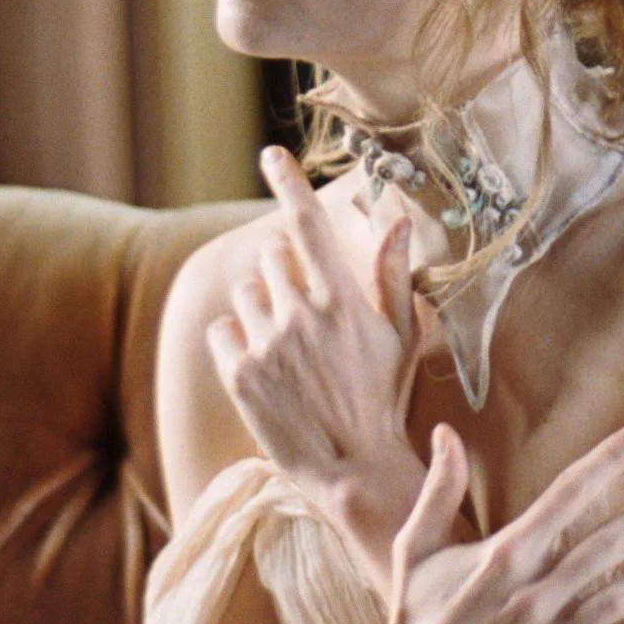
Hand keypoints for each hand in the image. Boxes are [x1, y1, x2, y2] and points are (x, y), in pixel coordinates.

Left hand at [206, 150, 427, 547]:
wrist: (354, 469)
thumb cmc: (384, 400)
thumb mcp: (401, 337)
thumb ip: (393, 275)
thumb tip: (398, 219)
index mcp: (342, 299)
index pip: (308, 223)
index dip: (288, 181)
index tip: (270, 154)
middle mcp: (300, 314)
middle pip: (271, 258)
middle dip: (283, 275)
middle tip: (305, 317)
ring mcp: (267, 344)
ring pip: (246, 294)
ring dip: (260, 309)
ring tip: (288, 350)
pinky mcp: (238, 373)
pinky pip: (222, 328)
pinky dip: (235, 340)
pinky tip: (263, 365)